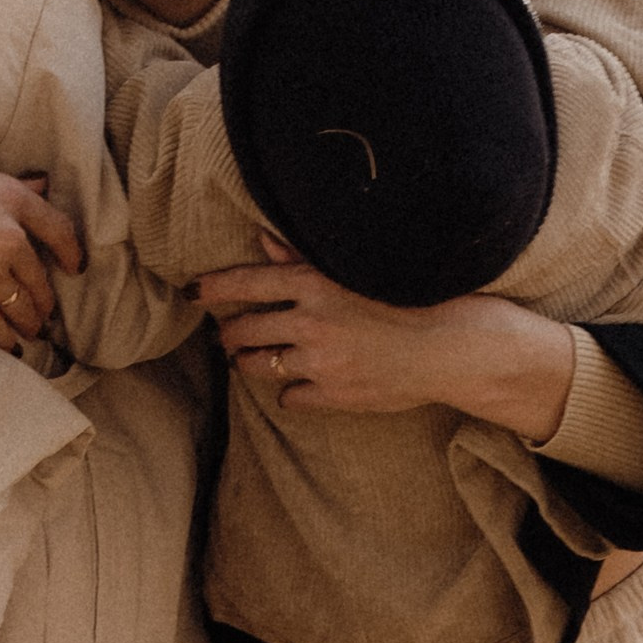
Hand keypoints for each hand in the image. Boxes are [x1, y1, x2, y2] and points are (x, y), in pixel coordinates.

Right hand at [0, 148, 82, 353]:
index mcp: (9, 197)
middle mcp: (7, 237)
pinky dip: (5, 342)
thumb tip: (38, 184)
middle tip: (44, 311)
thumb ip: (1, 179)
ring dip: (29, 323)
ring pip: (23, 308)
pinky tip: (9, 348)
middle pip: (40, 277)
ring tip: (29, 332)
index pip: (59, 228)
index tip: (74, 267)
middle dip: (44, 299)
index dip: (71, 252)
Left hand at [194, 233, 577, 439]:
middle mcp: (309, 322)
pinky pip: (289, 398)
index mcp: (314, 283)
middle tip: (231, 333)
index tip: (192, 291)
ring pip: (258, 367)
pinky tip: (300, 383)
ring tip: (253, 359)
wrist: (451, 347)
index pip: (245, 282)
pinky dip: (290, 391)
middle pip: (242, 331)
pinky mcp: (333, 395)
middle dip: (230, 333)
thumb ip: (304, 259)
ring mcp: (319, 362)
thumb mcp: (357, 269)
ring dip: (250, 363)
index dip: (212, 288)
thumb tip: (264, 243)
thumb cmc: (410, 297)